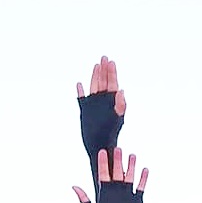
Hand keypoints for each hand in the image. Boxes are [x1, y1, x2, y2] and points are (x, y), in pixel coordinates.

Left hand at [74, 149, 146, 202]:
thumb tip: (74, 186)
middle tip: (117, 148)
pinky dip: (143, 178)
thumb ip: (84, 199)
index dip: (103, 162)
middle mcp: (116, 190)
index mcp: (105, 191)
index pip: (104, 173)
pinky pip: (141, 186)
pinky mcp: (137, 200)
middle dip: (117, 160)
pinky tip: (145, 169)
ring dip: (131, 166)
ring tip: (132, 155)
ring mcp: (127, 194)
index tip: (102, 151)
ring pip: (130, 176)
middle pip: (117, 171)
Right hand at [77, 55, 126, 169]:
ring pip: (94, 87)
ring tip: (95, 66)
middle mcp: (103, 101)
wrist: (100, 145)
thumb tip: (122, 92)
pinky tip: (79, 85)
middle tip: (104, 57)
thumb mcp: (117, 119)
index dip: (112, 72)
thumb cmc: (110, 134)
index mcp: (111, 102)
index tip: (111, 61)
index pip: (112, 83)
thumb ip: (120, 106)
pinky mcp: (86, 111)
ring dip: (94, 76)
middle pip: (104, 82)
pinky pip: (82, 99)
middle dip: (104, 70)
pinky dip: (80, 91)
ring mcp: (94, 105)